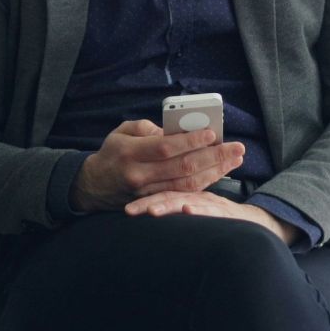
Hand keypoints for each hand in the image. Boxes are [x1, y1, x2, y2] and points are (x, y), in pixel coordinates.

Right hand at [70, 120, 244, 212]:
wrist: (92, 187)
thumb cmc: (112, 153)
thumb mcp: (122, 132)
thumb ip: (148, 128)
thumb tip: (174, 130)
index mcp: (130, 152)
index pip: (166, 147)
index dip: (191, 141)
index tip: (212, 133)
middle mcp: (140, 175)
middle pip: (182, 168)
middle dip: (213, 157)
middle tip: (237, 148)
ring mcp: (147, 193)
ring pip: (187, 185)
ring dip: (215, 172)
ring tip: (234, 160)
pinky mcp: (153, 203)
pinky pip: (183, 194)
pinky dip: (203, 184)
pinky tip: (219, 173)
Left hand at [124, 191, 298, 245]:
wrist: (256, 225)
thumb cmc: (223, 220)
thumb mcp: (200, 212)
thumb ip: (181, 209)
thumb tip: (156, 216)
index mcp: (190, 197)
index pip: (164, 194)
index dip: (145, 199)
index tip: (126, 210)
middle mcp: (198, 199)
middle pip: (171, 196)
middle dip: (149, 203)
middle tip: (129, 211)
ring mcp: (212, 205)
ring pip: (188, 201)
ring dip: (169, 205)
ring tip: (151, 211)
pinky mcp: (226, 212)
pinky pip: (212, 209)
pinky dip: (200, 209)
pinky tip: (187, 210)